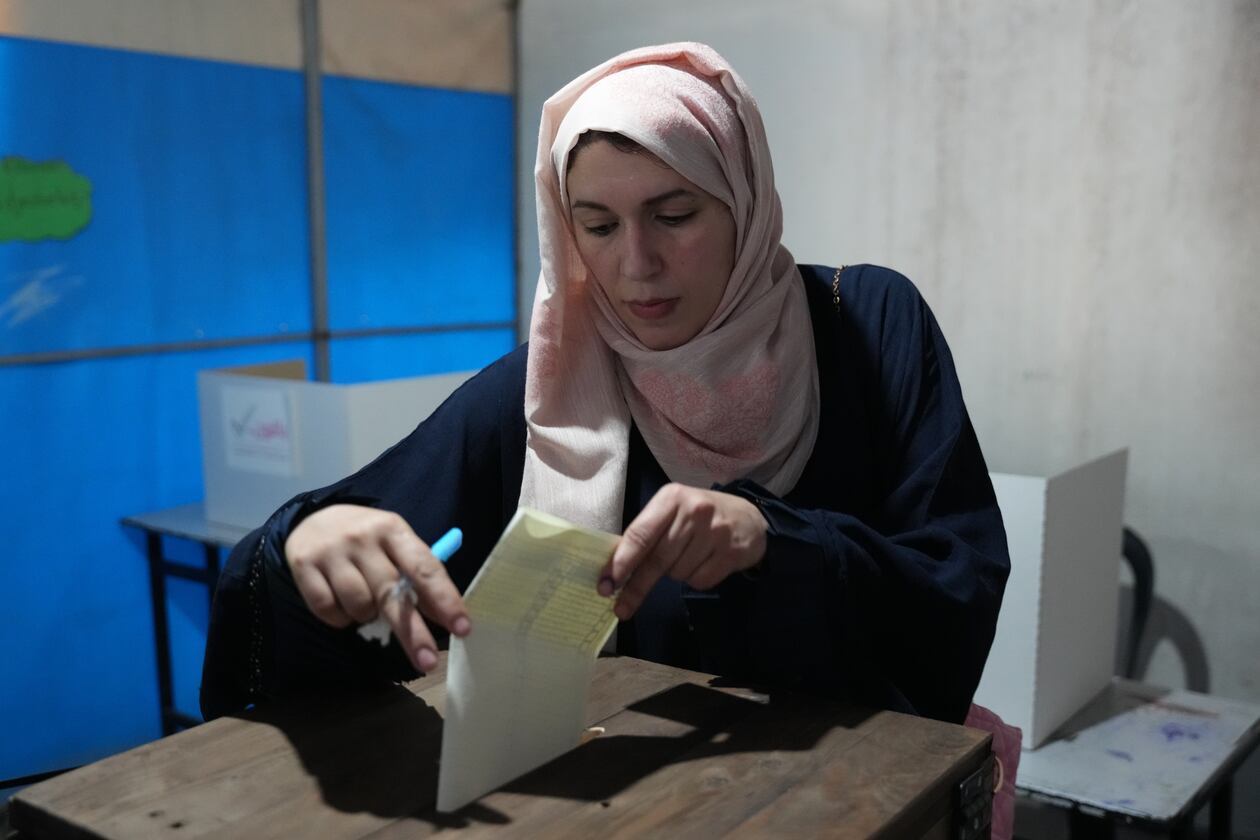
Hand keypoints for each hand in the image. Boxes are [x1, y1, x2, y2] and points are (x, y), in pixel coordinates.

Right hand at [284, 504, 469, 671]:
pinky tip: (341, 603)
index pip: (425, 568)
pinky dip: (339, 618)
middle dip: (413, 632)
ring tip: (365, 603)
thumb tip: (446, 617)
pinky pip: (328, 610)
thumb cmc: (368, 541)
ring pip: (359, 606)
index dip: (445, 599)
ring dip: (366, 617)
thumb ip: (418, 575)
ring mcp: (332, 551)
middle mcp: (364, 538)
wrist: (314, 519)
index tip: (462, 628)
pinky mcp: (303, 566)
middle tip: (428, 662)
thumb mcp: (396, 545)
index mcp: (395, 530)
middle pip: (393, 594)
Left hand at [598, 484, 767, 620]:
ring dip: (674, 574)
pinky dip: (695, 579)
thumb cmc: (699, 516)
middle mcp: (694, 512)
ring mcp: (715, 532)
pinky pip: (699, 581)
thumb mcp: (672, 512)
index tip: (607, 583)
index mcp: (671, 498)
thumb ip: (647, 533)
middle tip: (621, 608)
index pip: (640, 533)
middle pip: (656, 559)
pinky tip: (704, 562)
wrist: (749, 518)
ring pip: (677, 573)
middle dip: (636, 586)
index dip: (622, 561)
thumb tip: (615, 570)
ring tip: (687, 557)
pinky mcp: (731, 553)